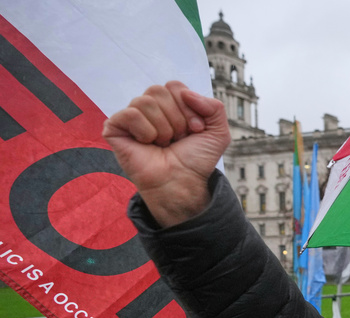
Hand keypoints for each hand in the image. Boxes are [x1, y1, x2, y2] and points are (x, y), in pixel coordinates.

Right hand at [102, 81, 230, 227]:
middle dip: (176, 118)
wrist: (183, 182)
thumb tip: (186, 92)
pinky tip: (147, 144)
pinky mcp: (115, 128)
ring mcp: (131, 118)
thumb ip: (215, 107)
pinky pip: (130, 114)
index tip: (195, 130)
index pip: (175, 86)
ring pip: (146, 102)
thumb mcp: (218, 132)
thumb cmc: (196, 160)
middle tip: (178, 139)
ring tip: (164, 144)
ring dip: (163, 128)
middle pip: (159, 91)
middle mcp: (149, 108)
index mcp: (170, 104)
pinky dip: (145, 132)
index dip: (189, 109)